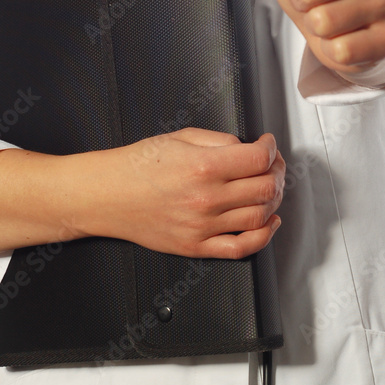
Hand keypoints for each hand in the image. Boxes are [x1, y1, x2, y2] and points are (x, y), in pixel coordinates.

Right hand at [73, 128, 284, 258]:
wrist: (107, 194)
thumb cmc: (138, 165)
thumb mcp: (181, 137)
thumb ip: (220, 141)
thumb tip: (247, 149)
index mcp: (204, 166)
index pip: (259, 158)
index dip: (271, 148)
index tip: (268, 144)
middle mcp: (207, 198)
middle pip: (266, 187)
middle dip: (277, 171)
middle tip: (272, 164)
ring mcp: (203, 226)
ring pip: (261, 216)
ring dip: (274, 200)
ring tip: (269, 187)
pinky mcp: (197, 246)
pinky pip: (242, 248)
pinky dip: (264, 235)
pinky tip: (269, 222)